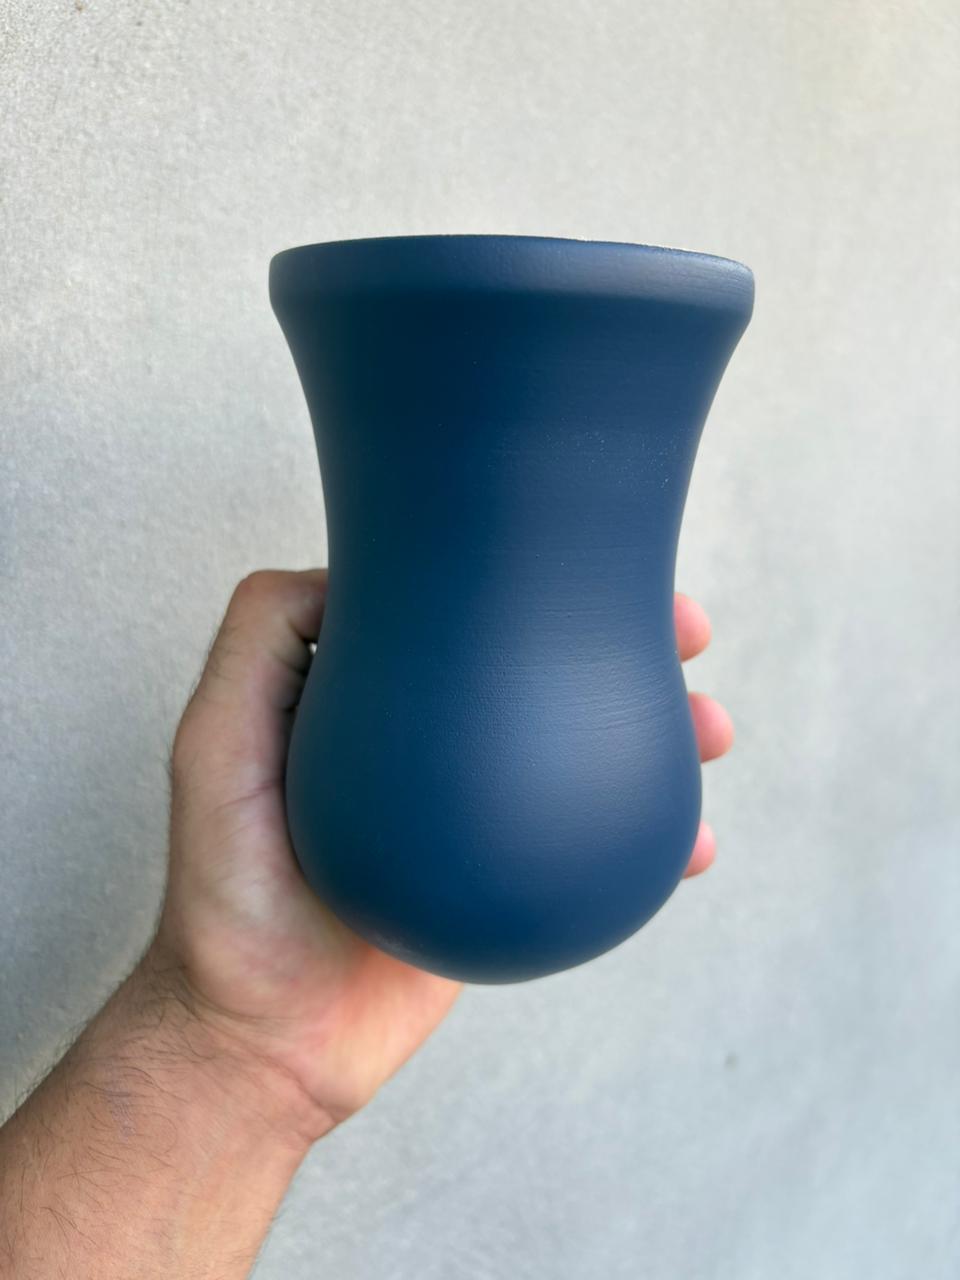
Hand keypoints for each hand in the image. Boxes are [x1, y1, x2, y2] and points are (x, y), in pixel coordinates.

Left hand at [150, 570, 732, 1137]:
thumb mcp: (214, 748)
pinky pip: (594, 847)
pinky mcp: (510, 884)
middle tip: (689, 632)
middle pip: (548, 672)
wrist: (265, 1041)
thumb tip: (353, 569)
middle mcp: (434, 745)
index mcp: (375, 698)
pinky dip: (654, 842)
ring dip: (661, 729)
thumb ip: (260, 642)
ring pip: (586, 750)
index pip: (472, 612)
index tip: (601, 560)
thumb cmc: (225, 894)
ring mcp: (480, 815)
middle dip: (628, 644)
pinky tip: (693, 842)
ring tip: (711, 729)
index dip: (541, 577)